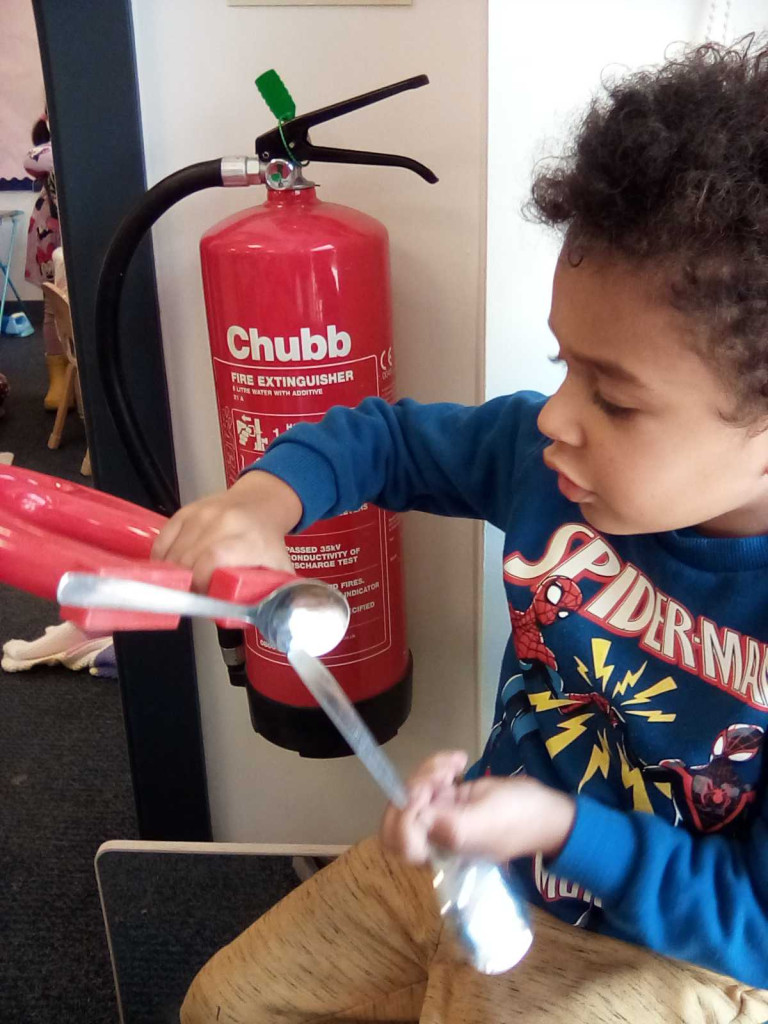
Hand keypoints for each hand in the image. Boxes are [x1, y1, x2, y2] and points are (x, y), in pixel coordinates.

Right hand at [151, 470, 302, 590]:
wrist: (260, 504)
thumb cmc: (267, 542)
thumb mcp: (279, 568)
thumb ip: (273, 595)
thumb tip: (262, 621)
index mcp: (247, 539)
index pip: (213, 558)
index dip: (201, 581)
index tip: (203, 596)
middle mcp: (223, 522)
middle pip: (189, 558)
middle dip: (187, 583)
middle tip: (193, 595)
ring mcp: (202, 514)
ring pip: (174, 551)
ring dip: (173, 573)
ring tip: (184, 585)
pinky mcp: (186, 512)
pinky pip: (163, 540)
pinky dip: (161, 558)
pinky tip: (169, 570)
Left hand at [381, 750, 575, 865]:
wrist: (547, 810)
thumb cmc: (520, 818)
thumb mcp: (485, 823)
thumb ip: (448, 826)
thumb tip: (417, 817)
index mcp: (441, 852)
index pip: (398, 841)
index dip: (404, 815)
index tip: (426, 793)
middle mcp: (434, 836)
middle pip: (398, 814)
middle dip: (413, 787)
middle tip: (439, 774)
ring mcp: (441, 816)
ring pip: (411, 791)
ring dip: (429, 770)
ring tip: (457, 762)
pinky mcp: (448, 798)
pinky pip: (428, 780)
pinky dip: (438, 765)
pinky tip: (460, 760)